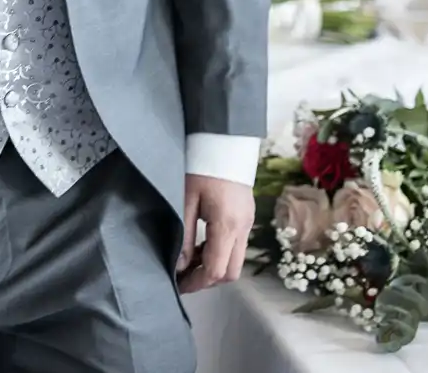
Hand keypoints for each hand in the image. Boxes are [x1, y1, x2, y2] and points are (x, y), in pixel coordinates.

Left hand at [178, 175, 252, 293]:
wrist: (224, 142)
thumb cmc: (201, 167)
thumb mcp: (185, 200)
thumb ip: (184, 235)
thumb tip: (179, 265)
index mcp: (227, 225)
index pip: (216, 270)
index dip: (197, 283)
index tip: (179, 285)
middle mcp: (243, 228)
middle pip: (231, 272)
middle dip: (207, 279)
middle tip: (184, 276)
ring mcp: (248, 224)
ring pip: (235, 261)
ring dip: (214, 266)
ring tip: (189, 260)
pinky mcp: (247, 218)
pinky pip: (237, 246)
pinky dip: (220, 253)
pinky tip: (201, 245)